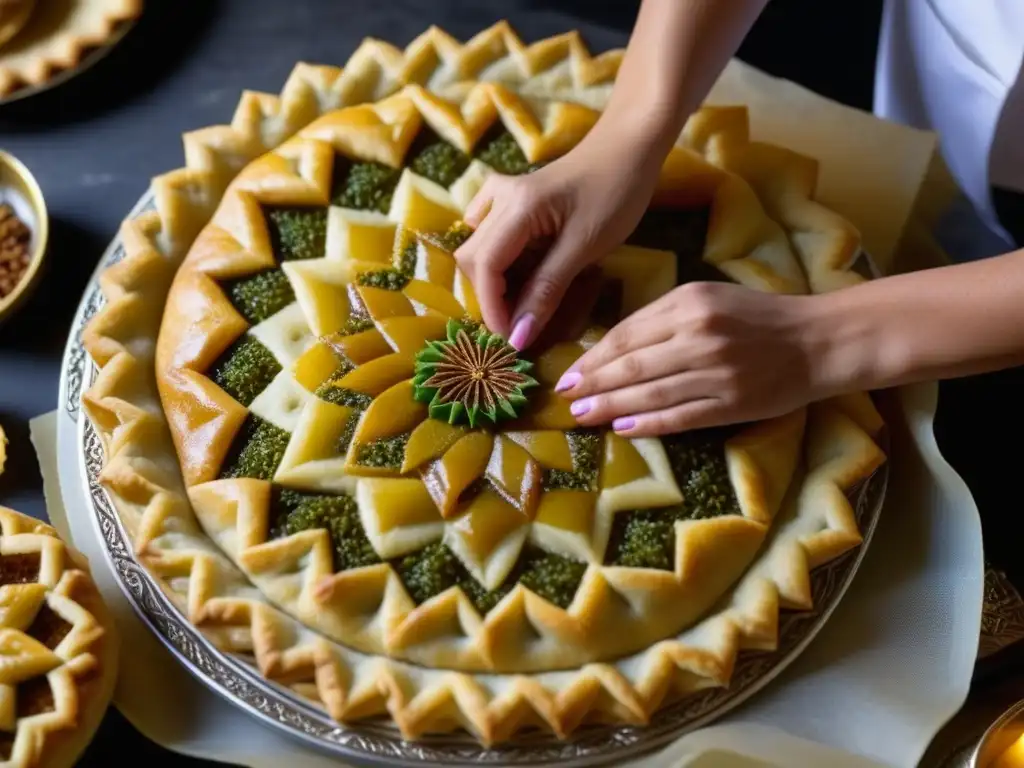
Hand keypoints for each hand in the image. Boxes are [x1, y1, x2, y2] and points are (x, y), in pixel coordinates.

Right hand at [454, 114, 668, 348]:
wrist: (628, 148)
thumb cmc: (615, 192)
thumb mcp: (585, 246)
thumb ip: (547, 291)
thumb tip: (518, 336)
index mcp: (517, 207)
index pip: (485, 267)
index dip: (492, 309)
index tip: (511, 341)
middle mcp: (498, 199)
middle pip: (474, 261)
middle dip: (492, 299)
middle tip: (523, 326)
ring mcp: (499, 196)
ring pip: (478, 251)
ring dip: (497, 284)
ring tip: (529, 305)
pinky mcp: (507, 198)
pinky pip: (487, 236)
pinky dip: (500, 263)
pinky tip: (521, 272)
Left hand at [555, 281, 839, 435]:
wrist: (819, 340)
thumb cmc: (759, 316)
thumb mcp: (709, 297)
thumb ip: (664, 317)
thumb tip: (613, 347)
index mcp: (690, 303)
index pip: (627, 333)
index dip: (593, 356)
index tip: (568, 371)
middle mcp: (700, 336)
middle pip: (632, 365)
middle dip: (593, 384)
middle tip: (565, 398)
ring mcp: (716, 373)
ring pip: (650, 394)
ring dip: (610, 407)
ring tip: (582, 415)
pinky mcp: (731, 404)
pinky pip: (680, 417)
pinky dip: (648, 425)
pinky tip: (623, 429)